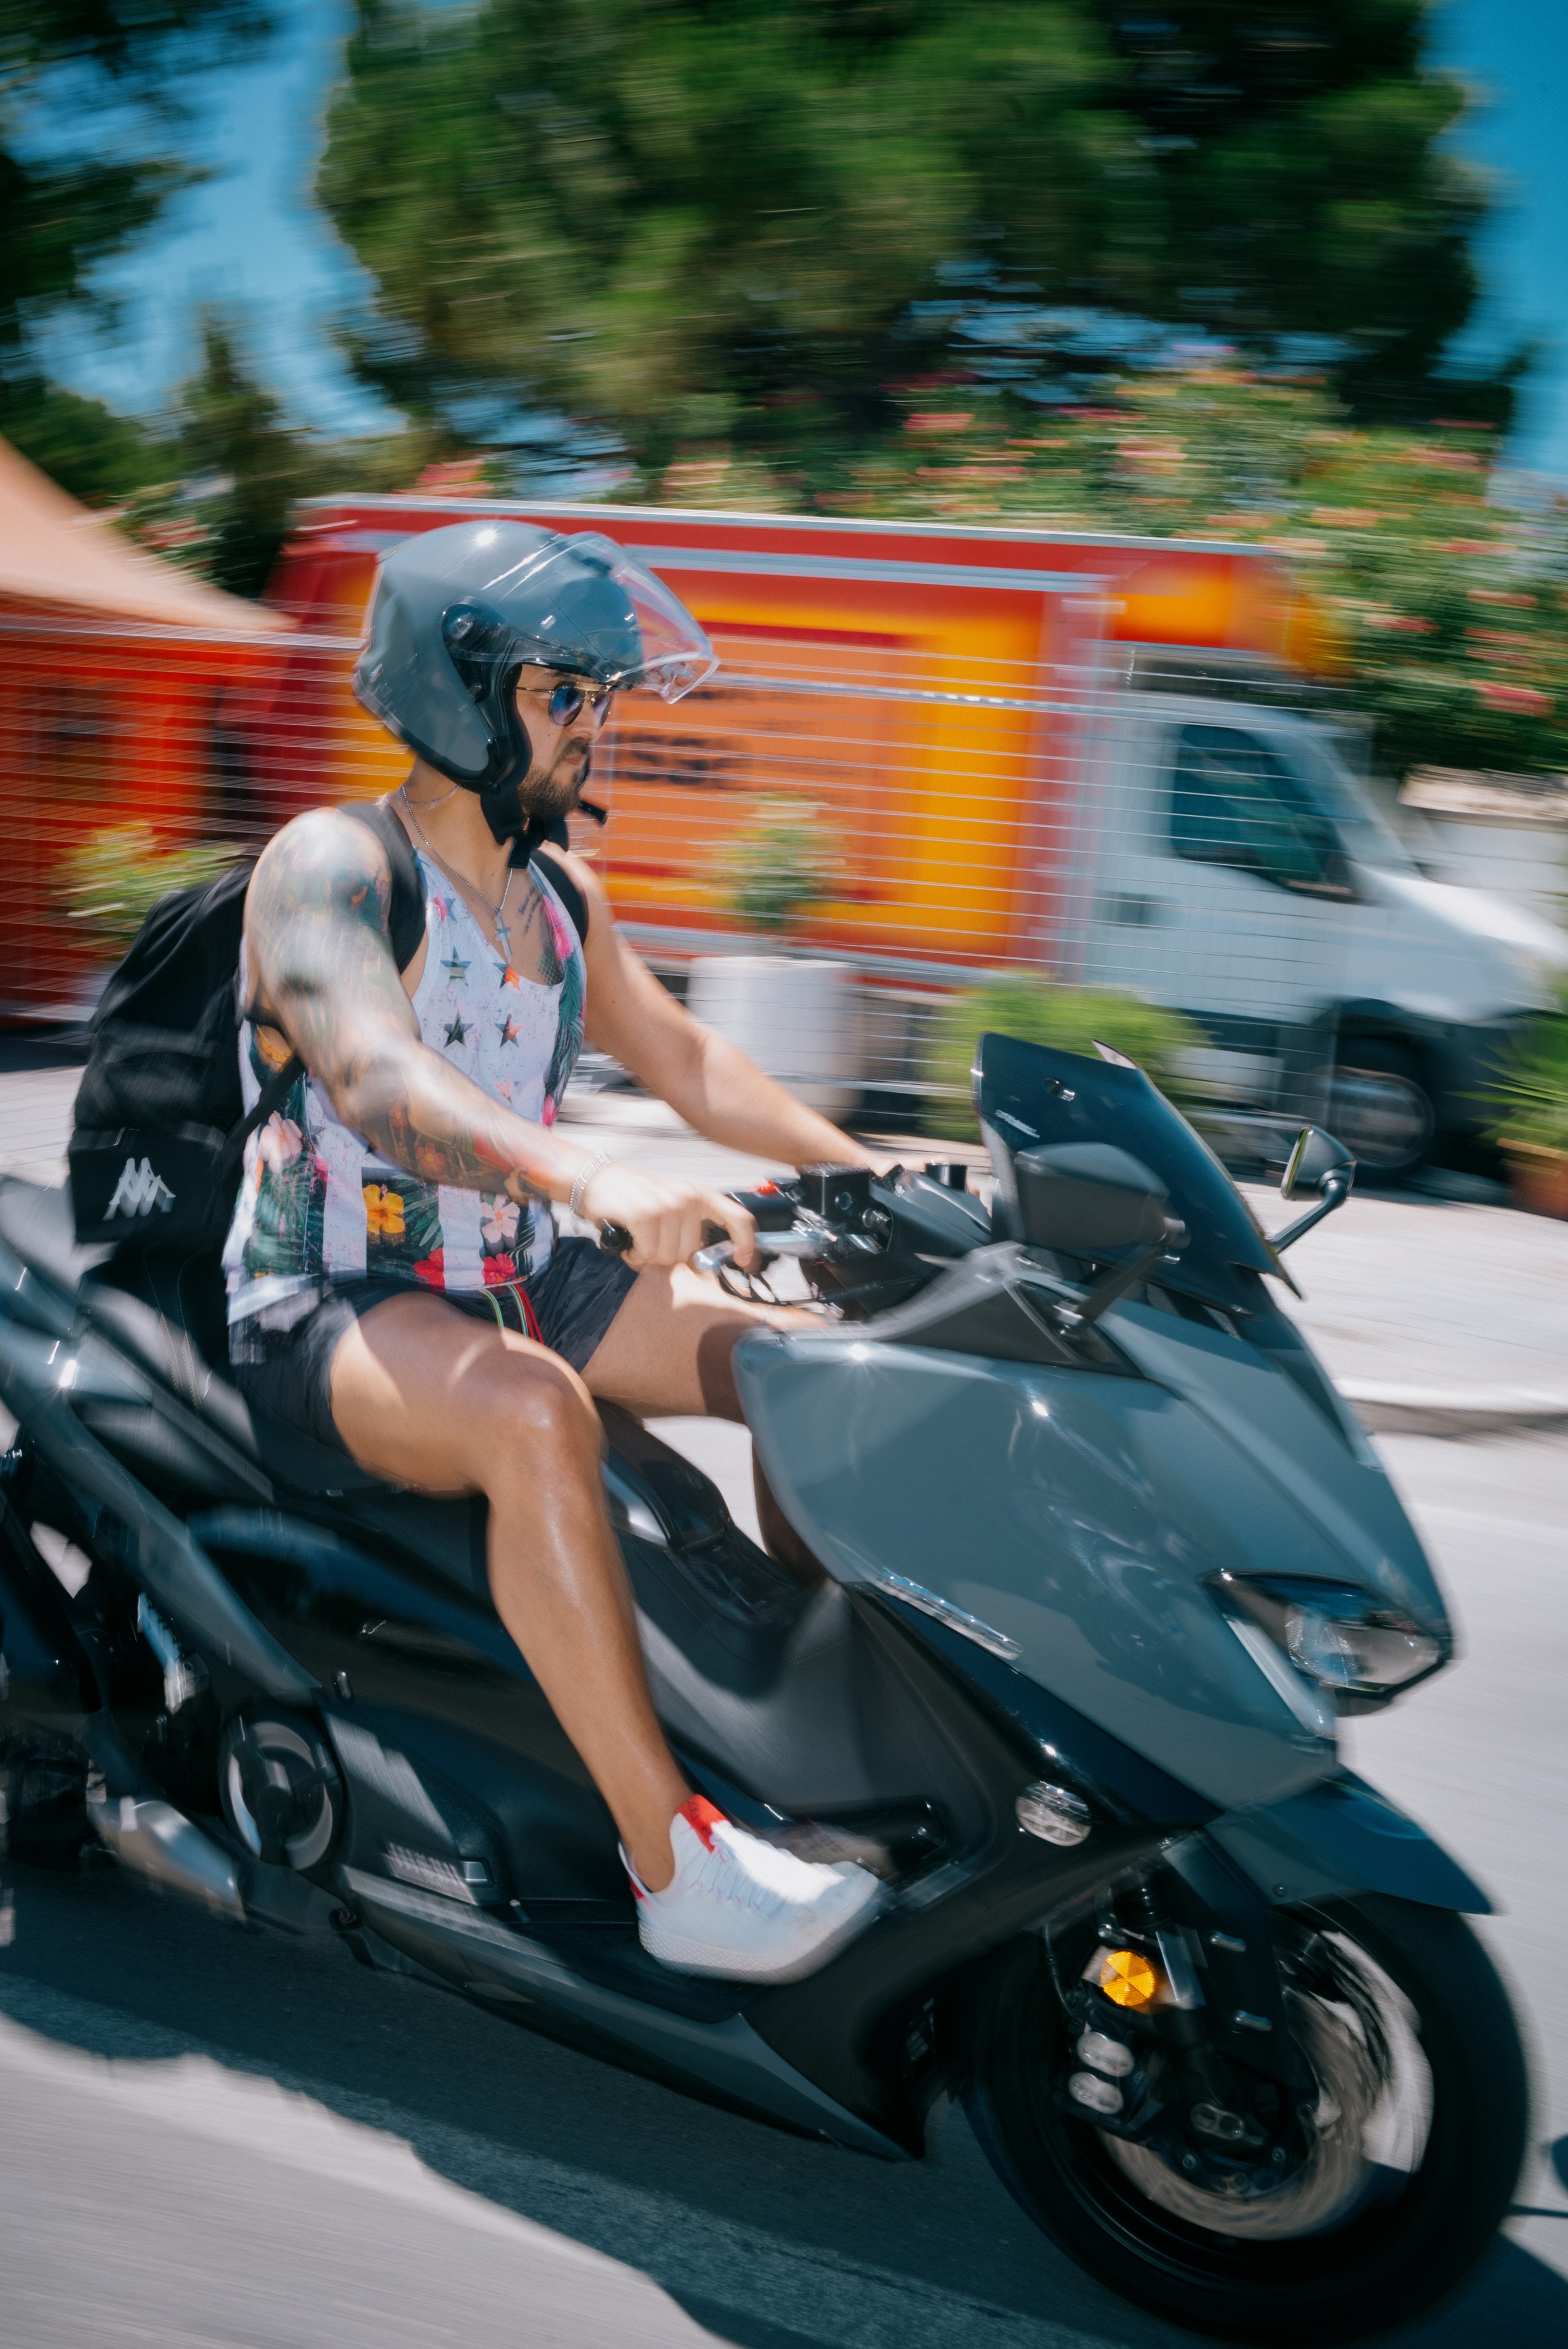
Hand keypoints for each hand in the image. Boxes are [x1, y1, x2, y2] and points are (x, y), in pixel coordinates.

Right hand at [580, 1163, 758, 1272]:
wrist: (597, 1180)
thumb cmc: (635, 1199)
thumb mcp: (671, 1210)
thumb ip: (691, 1236)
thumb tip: (703, 1270)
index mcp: (701, 1195)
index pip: (739, 1218)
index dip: (747, 1244)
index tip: (745, 1262)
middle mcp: (689, 1197)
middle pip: (692, 1254)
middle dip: (668, 1257)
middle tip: (651, 1239)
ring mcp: (669, 1205)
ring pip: (669, 1258)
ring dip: (648, 1257)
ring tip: (638, 1236)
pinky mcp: (647, 1215)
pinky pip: (648, 1255)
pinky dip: (635, 1254)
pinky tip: (629, 1237)